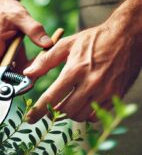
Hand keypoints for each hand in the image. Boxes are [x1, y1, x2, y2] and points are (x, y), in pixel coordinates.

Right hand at [0, 0, 52, 83]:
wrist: (0, 5)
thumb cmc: (7, 10)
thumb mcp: (21, 17)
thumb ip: (34, 30)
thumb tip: (48, 44)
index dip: (5, 87)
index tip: (24, 86)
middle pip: (2, 78)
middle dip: (21, 80)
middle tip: (39, 74)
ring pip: (9, 74)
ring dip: (24, 74)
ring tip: (40, 66)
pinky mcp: (3, 55)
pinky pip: (13, 67)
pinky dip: (24, 67)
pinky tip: (36, 61)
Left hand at [24, 22, 141, 122]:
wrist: (126, 36)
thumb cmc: (95, 39)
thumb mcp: (67, 44)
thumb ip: (46, 60)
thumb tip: (28, 73)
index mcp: (75, 69)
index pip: (52, 96)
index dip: (38, 110)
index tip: (30, 118)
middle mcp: (91, 83)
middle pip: (66, 111)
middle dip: (54, 111)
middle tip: (51, 106)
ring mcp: (105, 91)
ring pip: (81, 116)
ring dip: (69, 113)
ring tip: (66, 103)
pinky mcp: (116, 95)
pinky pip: (96, 115)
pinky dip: (85, 114)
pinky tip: (82, 103)